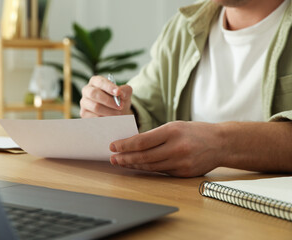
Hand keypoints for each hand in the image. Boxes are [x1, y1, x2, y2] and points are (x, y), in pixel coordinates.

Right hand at [80, 76, 132, 117]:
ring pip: (95, 107)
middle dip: (108, 100)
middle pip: (93, 93)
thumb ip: (125, 90)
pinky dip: (106, 118)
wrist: (117, 112)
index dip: (109, 87)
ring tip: (119, 113)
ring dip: (110, 111)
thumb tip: (121, 94)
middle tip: (120, 106)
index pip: (100, 82)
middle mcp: (87, 90)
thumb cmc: (119, 100)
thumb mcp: (125, 93)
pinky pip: (94, 117)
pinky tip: (112, 118)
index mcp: (95, 81)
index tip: (118, 92)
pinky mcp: (84, 113)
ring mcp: (84, 102)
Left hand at [109, 121, 223, 176]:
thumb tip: (132, 144)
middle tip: (113, 158)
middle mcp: (176, 148)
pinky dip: (147, 169)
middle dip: (125, 158)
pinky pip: (161, 172)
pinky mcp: (184, 173)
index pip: (142, 141)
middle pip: (144, 156)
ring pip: (150, 166)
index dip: (125, 145)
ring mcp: (181, 162)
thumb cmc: (195, 131)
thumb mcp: (175, 126)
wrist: (221, 143)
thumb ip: (155, 135)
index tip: (113, 146)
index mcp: (172, 131)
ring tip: (122, 163)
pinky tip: (138, 167)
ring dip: (134, 165)